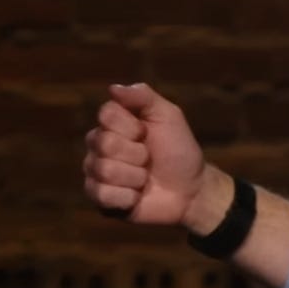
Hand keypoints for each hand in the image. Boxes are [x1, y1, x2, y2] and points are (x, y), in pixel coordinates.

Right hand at [82, 82, 216, 228]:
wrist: (191, 190)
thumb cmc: (179, 151)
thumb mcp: (168, 116)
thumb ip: (143, 96)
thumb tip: (113, 88)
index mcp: (112, 124)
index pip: (106, 115)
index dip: (132, 127)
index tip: (147, 134)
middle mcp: (98, 146)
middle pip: (104, 143)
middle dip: (137, 154)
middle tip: (149, 159)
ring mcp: (96, 173)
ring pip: (104, 170)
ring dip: (135, 176)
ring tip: (145, 179)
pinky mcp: (100, 199)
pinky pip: (102, 194)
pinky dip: (127, 197)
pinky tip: (137, 197)